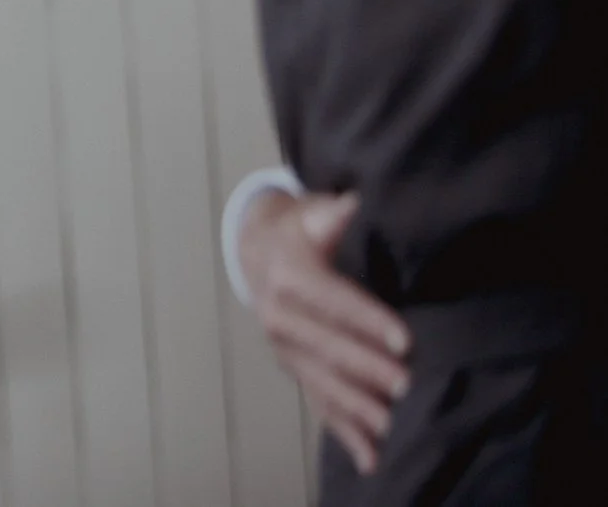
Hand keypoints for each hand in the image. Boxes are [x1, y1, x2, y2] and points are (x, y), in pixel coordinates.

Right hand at [240, 191, 409, 474]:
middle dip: (368, 370)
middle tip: (407, 387)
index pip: (332, 300)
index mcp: (287, 276)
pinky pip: (318, 402)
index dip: (368, 320)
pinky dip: (344, 432)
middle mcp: (278, 316)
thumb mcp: (309, 212)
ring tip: (392, 427)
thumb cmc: (299, 230)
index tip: (404, 340)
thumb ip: (329, 213)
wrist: (259, 250)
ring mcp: (284, 348)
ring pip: (323, 381)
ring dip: (357, 407)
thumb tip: (350, 207)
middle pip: (328, 346)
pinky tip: (370, 458)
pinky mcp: (294, 369)